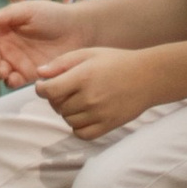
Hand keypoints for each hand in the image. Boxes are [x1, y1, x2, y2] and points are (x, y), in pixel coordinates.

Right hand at [0, 0, 86, 85]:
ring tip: (3, 70)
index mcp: (1, 27)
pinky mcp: (27, 75)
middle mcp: (4, 45)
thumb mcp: (29, 10)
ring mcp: (15, 61)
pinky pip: (12, 81)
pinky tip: (14, 79)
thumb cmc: (53, 15)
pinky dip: (9, 82)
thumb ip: (7, 15)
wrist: (78, 32)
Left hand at [35, 46, 161, 137]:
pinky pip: (81, 133)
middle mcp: (90, 98)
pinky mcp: (108, 126)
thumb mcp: (87, 54)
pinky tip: (84, 115)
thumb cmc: (115, 61)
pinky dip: (77, 126)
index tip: (44, 86)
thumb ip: (61, 63)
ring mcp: (100, 114)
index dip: (41, 89)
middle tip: (66, 90)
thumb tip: (39, 74)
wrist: (147, 77)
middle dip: (56, 98)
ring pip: (68, 120)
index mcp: (82, 77)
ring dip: (67, 112)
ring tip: (78, 100)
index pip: (49, 91)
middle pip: (57, 106)